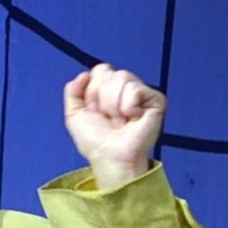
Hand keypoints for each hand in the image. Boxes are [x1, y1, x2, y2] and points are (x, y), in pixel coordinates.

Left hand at [64, 63, 163, 189]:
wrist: (110, 156)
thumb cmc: (95, 140)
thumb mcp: (74, 114)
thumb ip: (72, 91)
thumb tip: (85, 73)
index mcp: (109, 88)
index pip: (100, 70)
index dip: (92, 91)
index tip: (94, 110)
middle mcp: (125, 88)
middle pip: (109, 72)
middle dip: (101, 98)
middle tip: (108, 117)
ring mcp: (142, 93)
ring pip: (122, 78)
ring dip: (113, 104)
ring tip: (120, 120)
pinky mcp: (155, 100)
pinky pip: (135, 90)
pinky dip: (128, 107)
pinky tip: (132, 119)